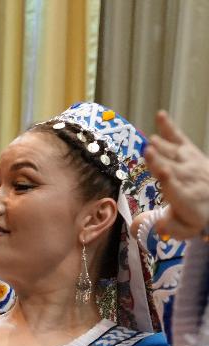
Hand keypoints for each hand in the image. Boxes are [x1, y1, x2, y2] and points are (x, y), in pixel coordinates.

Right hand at [146, 110, 208, 239]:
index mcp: (186, 199)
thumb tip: (159, 226)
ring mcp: (192, 164)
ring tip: (150, 141)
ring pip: (174, 153)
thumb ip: (172, 227)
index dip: (168, 178)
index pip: (175, 187)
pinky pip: (179, 139)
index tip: (162, 171)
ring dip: (162, 147)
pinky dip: (169, 128)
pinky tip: (160, 115)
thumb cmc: (197, 219)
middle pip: (172, 168)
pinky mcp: (191, 153)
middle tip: (148, 151)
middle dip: (160, 160)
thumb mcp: (185, 230)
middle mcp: (190, 179)